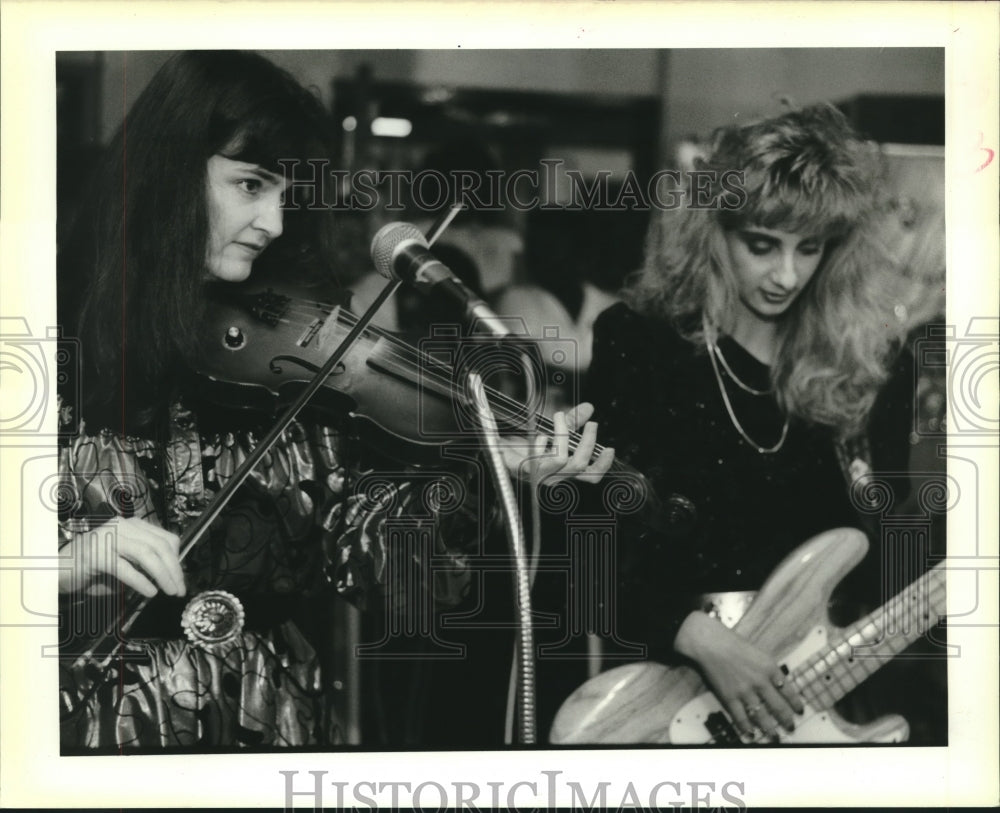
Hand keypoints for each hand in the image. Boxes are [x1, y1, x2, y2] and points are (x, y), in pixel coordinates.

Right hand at [59, 517, 185, 597]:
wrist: (57, 571)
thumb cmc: (93, 569)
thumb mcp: (126, 563)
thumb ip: (146, 564)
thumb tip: (172, 575)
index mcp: (133, 525)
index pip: (166, 538)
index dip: (177, 559)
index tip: (180, 579)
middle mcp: (122, 526)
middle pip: (159, 546)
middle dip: (174, 570)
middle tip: (179, 590)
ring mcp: (108, 537)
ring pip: (146, 554)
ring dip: (162, 575)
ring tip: (169, 591)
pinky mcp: (96, 554)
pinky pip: (125, 568)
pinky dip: (141, 581)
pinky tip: (150, 592)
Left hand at [500, 402, 614, 484]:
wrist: (499, 452)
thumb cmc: (527, 445)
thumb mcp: (553, 431)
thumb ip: (572, 421)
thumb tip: (589, 408)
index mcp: (565, 471)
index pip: (590, 476)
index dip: (602, 465)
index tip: (610, 449)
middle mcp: (555, 477)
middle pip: (579, 466)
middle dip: (588, 442)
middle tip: (591, 423)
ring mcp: (540, 476)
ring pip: (562, 460)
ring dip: (563, 434)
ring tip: (560, 416)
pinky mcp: (525, 471)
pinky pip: (539, 457)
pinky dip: (542, 441)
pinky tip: (539, 435)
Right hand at [674, 611, 802, 739]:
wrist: (711, 643)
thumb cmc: (734, 644)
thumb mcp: (760, 653)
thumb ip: (770, 670)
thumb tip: (779, 685)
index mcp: (770, 669)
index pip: (789, 691)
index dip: (796, 704)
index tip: (799, 711)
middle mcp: (761, 682)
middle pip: (779, 707)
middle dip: (786, 720)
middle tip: (790, 727)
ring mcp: (745, 692)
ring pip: (762, 716)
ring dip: (769, 729)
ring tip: (774, 736)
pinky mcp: (730, 697)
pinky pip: (741, 717)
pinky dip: (747, 728)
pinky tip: (751, 734)